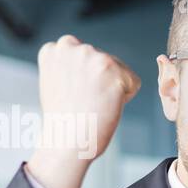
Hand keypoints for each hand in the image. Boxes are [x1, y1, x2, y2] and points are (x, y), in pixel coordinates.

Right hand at [27, 35, 140, 187]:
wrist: (68, 141)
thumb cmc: (64, 120)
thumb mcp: (55, 83)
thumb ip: (69, 67)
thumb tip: (88, 66)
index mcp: (54, 49)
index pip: (85, 58)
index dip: (84, 80)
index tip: (73, 94)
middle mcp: (71, 46)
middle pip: (103, 62)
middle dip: (100, 81)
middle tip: (84, 101)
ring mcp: (92, 56)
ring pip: (119, 71)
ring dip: (112, 88)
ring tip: (94, 103)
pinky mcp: (113, 69)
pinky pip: (133, 83)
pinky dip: (125, 97)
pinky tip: (106, 105)